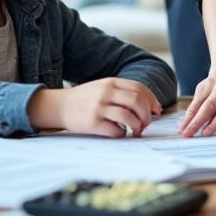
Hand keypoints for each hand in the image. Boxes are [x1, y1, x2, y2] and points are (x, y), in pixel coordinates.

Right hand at [39, 78, 161, 137]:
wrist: (59, 106)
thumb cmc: (86, 99)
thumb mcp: (104, 87)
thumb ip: (124, 93)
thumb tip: (151, 107)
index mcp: (111, 82)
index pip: (139, 88)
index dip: (152, 100)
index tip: (156, 111)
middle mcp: (105, 93)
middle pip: (137, 102)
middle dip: (147, 115)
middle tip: (147, 123)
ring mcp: (98, 108)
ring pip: (129, 116)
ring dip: (138, 126)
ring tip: (137, 131)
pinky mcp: (92, 123)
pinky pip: (116, 130)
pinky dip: (123, 133)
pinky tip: (121, 133)